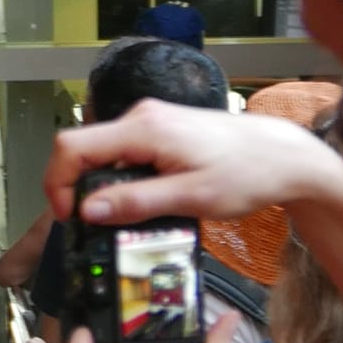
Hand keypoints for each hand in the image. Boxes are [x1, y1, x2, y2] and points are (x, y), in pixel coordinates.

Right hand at [47, 100, 342, 227]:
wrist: (284, 156)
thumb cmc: (247, 173)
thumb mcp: (191, 198)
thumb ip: (136, 203)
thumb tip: (87, 209)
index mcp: (143, 129)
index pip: (72, 146)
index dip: (58, 183)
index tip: (71, 216)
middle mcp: (141, 117)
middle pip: (82, 149)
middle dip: (78, 188)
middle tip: (96, 225)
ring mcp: (150, 121)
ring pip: (102, 154)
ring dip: (102, 187)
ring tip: (126, 217)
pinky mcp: (160, 130)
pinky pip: (123, 154)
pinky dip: (122, 180)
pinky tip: (145, 201)